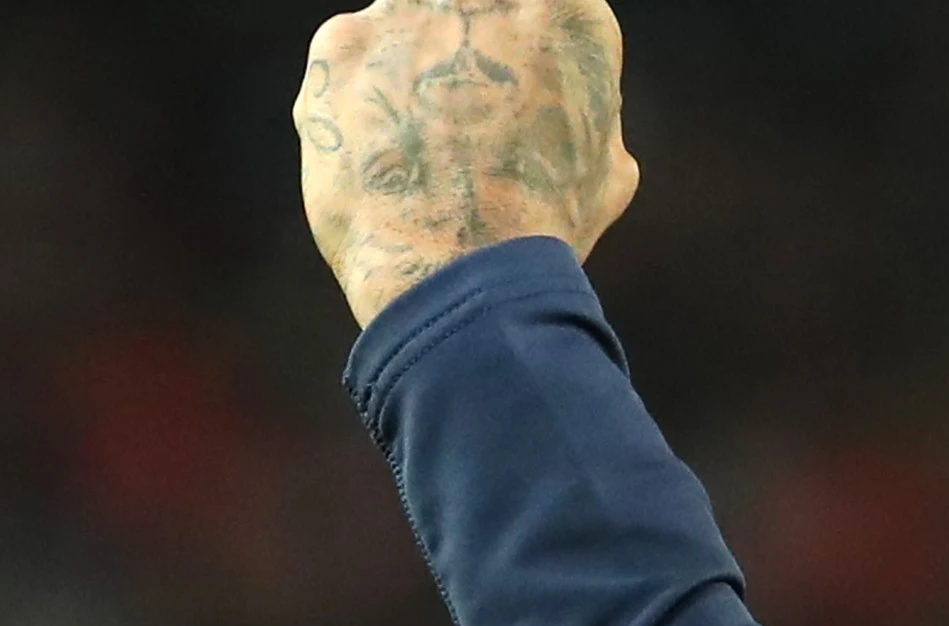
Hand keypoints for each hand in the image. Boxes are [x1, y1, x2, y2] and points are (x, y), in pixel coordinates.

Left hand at [296, 0, 643, 329]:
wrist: (461, 276)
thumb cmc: (543, 232)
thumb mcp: (605, 170)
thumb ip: (584, 115)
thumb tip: (565, 118)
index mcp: (565, 10)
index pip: (536, 12)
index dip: (521, 60)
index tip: (509, 94)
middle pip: (465, 11)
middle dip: (458, 58)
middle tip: (456, 127)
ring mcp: (405, 9)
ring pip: (404, 31)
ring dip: (406, 78)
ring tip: (414, 158)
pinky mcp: (342, 43)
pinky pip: (349, 62)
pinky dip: (356, 107)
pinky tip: (377, 163)